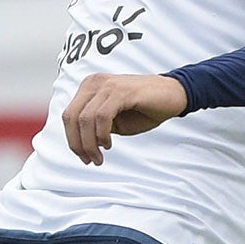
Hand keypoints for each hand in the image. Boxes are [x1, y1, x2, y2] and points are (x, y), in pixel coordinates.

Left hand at [61, 72, 186, 164]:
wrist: (175, 95)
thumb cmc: (143, 108)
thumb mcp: (112, 120)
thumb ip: (93, 126)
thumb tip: (79, 142)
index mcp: (89, 88)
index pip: (69, 116)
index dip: (72, 139)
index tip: (83, 156)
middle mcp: (94, 83)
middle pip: (72, 117)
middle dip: (77, 143)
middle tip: (90, 160)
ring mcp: (107, 85)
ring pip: (85, 119)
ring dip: (90, 143)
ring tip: (100, 156)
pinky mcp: (121, 91)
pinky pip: (102, 116)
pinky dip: (101, 134)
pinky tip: (108, 143)